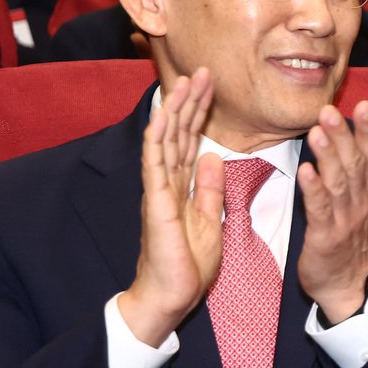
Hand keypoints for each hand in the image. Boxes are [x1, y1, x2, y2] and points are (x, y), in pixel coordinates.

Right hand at [117, 69, 223, 345]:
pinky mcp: (156, 205)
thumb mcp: (210, 219)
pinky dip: (156, 140)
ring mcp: (159, 191)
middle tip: (201, 70)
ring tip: (184, 82)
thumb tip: (214, 157)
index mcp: (182, 186)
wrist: (170, 296)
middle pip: (178, 133)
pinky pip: (154, 167)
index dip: (200, 112)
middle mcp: (167, 182)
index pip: (191, 140)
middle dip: (189, 101)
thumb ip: (209, 188)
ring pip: (165, 141)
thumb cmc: (187, 265)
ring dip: (174, 111)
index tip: (211, 85)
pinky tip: (160, 118)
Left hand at [295, 99, 367, 324]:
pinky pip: (320, 210)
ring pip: (337, 183)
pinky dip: (314, 190)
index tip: (365, 105)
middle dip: (343, 137)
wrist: (347, 284)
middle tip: (330, 110)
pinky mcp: (326, 236)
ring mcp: (344, 219)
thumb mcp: (367, 191)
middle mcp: (360, 200)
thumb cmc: (351, 233)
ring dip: (327, 157)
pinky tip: (305, 171)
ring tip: (317, 132)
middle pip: (354, 164)